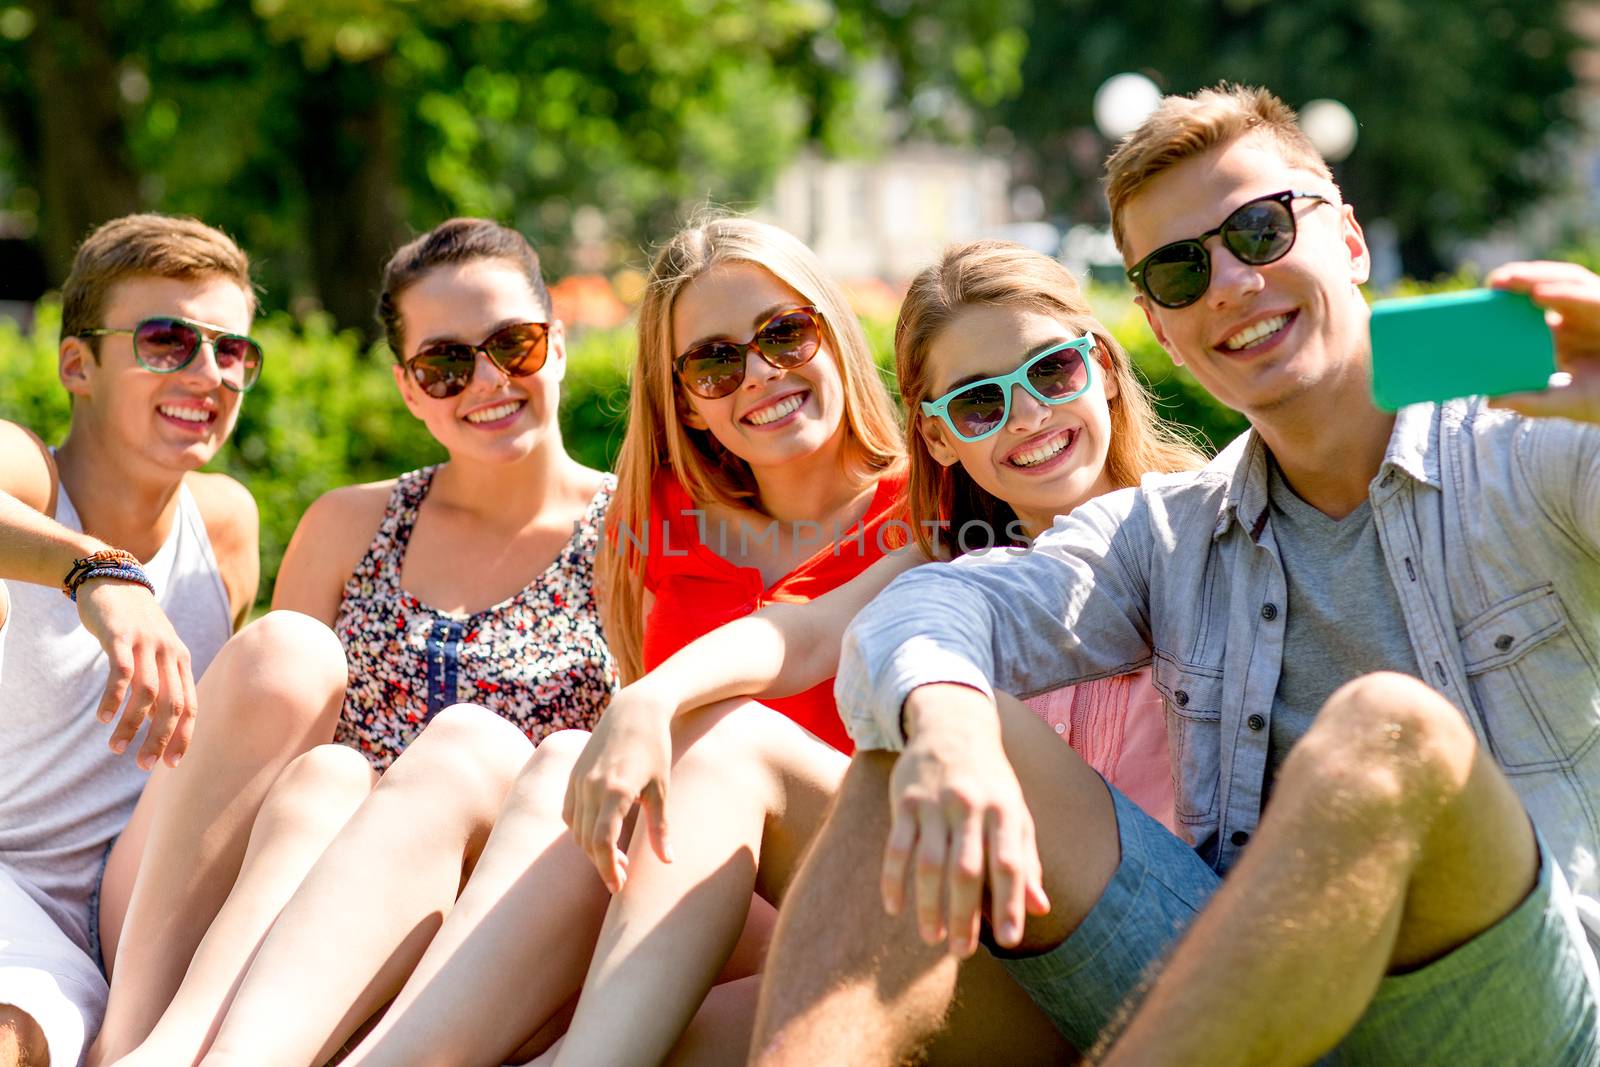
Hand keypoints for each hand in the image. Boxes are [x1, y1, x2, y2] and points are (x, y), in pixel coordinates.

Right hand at [74, 577, 197, 769]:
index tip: (171, 764)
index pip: (190, 705)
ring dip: (131, 724)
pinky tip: (102, 717)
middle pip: (172, 704)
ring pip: (146, 693)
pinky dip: (113, 698)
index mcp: (181, 660)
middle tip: (143, 765)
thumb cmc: (134, 623)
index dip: (183, 736)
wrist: (113, 579)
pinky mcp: (121, 636)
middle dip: (160, 738)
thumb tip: (160, 720)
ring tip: (115, 747)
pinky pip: (121, 672)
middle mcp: (169, 653)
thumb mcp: (155, 650)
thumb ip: (160, 679)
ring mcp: (146, 643)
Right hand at [562, 685, 675, 891]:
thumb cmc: (655, 748)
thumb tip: (667, 862)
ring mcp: (577, 780)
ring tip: (616, 857)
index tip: (619, 887)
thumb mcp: (661, 789)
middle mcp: (591, 787)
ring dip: (591, 849)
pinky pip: (568, 813)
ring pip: (574, 830)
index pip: (601, 842)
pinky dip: (579, 830)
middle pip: (587, 841)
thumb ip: (661, 828)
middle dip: (603, 863)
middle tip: (623, 876)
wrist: (634, 710)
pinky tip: (598, 833)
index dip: (607, 869)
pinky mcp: (572, 775)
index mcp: (616, 791)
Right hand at [881, 684, 1048, 957]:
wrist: (953, 725)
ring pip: (929, 863)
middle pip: (966, 870)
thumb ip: (1027, 859)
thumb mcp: (1016, 812)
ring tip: (932, 939)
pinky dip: (893, 881)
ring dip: (929, 906)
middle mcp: (970, 805)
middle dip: (964, 916)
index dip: (1010, 903)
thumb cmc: (991, 780)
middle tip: (961, 952)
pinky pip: (896, 848)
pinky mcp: (904, 801)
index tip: (1009, 940)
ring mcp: (934, 803)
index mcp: (1004, 810)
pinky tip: (895, 908)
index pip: (1010, 864)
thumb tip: (1040, 908)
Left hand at [1487, 260, 1599, 423]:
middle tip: (1489, 283)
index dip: (1503, 302)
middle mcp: (1576, 316)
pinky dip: (1564, 292)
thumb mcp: (1567, 403)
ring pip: (1565, 282)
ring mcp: (1595, 309)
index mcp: (1559, 333)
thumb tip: (1490, 401)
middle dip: (1517, 281)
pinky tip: (1540, 293)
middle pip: (1543, 289)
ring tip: (1506, 280)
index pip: (1527, 310)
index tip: (1473, 303)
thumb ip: (1531, 402)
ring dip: (1536, 277)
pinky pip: (1589, 294)